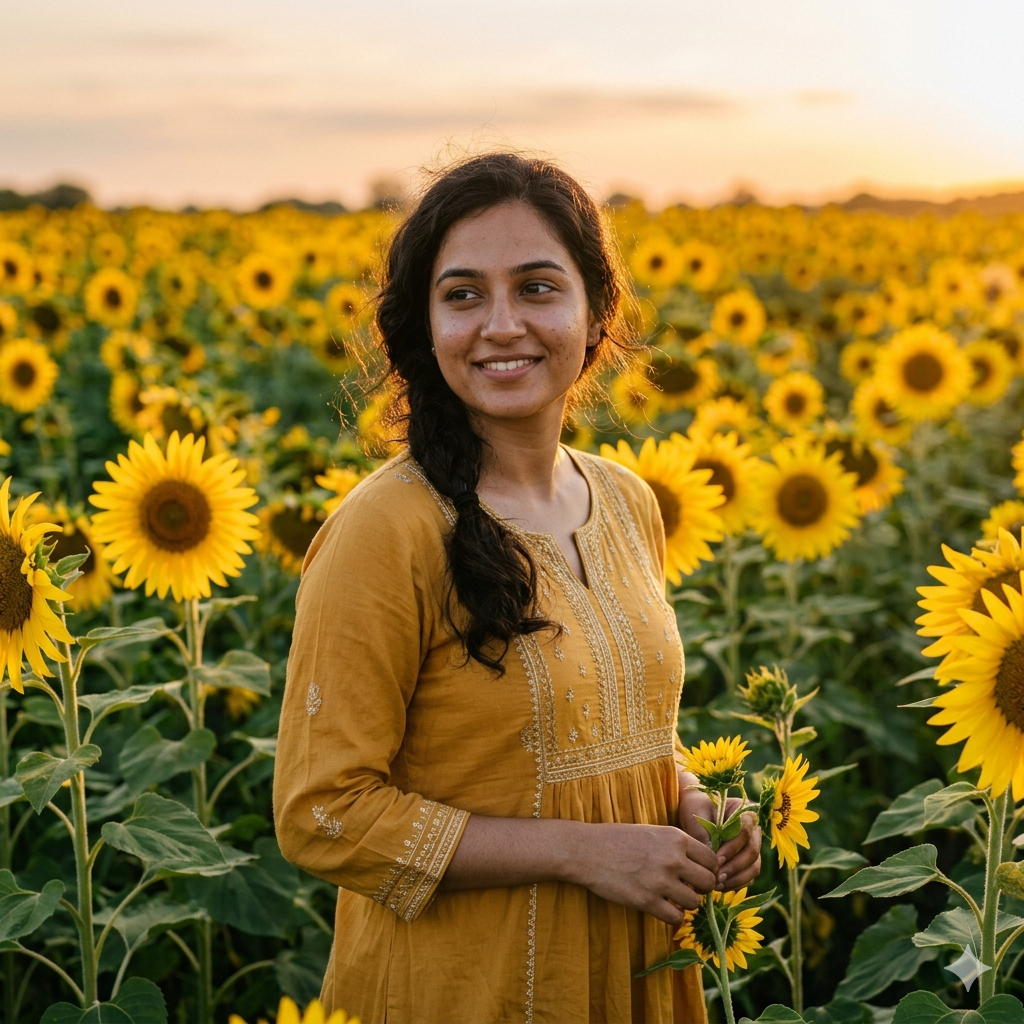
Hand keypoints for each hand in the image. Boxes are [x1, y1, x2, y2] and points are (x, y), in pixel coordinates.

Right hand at [569, 822, 719, 926]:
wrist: (588, 851)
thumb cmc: (618, 839)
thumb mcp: (652, 832)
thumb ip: (676, 845)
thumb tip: (699, 864)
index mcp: (676, 838)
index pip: (712, 860)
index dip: (708, 870)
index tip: (698, 875)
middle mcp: (673, 858)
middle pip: (708, 883)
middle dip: (701, 889)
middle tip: (688, 889)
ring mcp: (661, 881)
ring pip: (694, 903)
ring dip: (685, 904)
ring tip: (672, 899)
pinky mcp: (647, 901)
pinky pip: (676, 918)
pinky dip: (672, 917)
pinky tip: (661, 908)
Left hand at [678, 772, 762, 891]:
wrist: (694, 814)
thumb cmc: (695, 809)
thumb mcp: (696, 814)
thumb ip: (704, 834)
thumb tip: (714, 861)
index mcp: (744, 812)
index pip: (746, 831)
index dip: (732, 847)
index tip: (716, 858)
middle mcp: (753, 830)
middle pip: (753, 851)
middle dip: (735, 866)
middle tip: (717, 876)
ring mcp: (752, 846)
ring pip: (754, 866)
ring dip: (737, 878)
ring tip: (717, 884)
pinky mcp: (747, 862)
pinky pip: (749, 876)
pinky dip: (736, 883)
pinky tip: (719, 887)